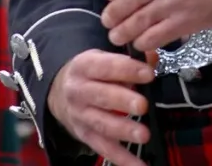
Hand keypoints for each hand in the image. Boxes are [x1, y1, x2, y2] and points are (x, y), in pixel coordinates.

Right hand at [47, 49, 153, 165]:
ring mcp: (80, 116)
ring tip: (143, 135)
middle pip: (102, 97)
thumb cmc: (90, 71)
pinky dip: (121, 158)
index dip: (128, 70)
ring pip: (102, 124)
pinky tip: (138, 164)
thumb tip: (153, 58)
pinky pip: (103, 148)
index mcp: (85, 66)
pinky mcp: (84, 135)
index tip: (148, 74)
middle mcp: (79, 91)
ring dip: (123, 130)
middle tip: (143, 105)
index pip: (107, 67)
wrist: (58, 90)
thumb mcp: (103, 56)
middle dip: (124, 102)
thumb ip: (130, 57)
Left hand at [102, 0, 211, 50]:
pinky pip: (153, 38)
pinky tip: (143, 42)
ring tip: (119, 35)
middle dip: (112, 15)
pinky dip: (143, 43)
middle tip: (110, 21)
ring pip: (134, 24)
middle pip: (123, 2)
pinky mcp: (185, 22)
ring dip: (122, 32)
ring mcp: (173, 1)